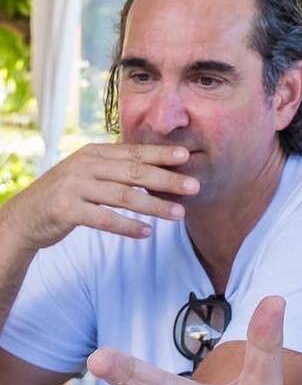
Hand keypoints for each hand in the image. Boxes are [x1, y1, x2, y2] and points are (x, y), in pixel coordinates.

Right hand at [0, 142, 196, 248]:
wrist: (24, 216)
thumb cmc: (67, 194)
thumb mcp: (89, 173)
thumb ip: (117, 169)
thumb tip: (159, 169)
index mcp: (94, 153)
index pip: (134, 152)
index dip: (161, 154)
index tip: (187, 157)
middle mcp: (85, 165)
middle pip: (134, 172)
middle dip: (167, 180)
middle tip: (194, 186)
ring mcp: (74, 186)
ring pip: (123, 196)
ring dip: (155, 206)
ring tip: (179, 214)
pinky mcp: (65, 209)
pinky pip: (104, 219)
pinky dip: (127, 226)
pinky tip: (146, 232)